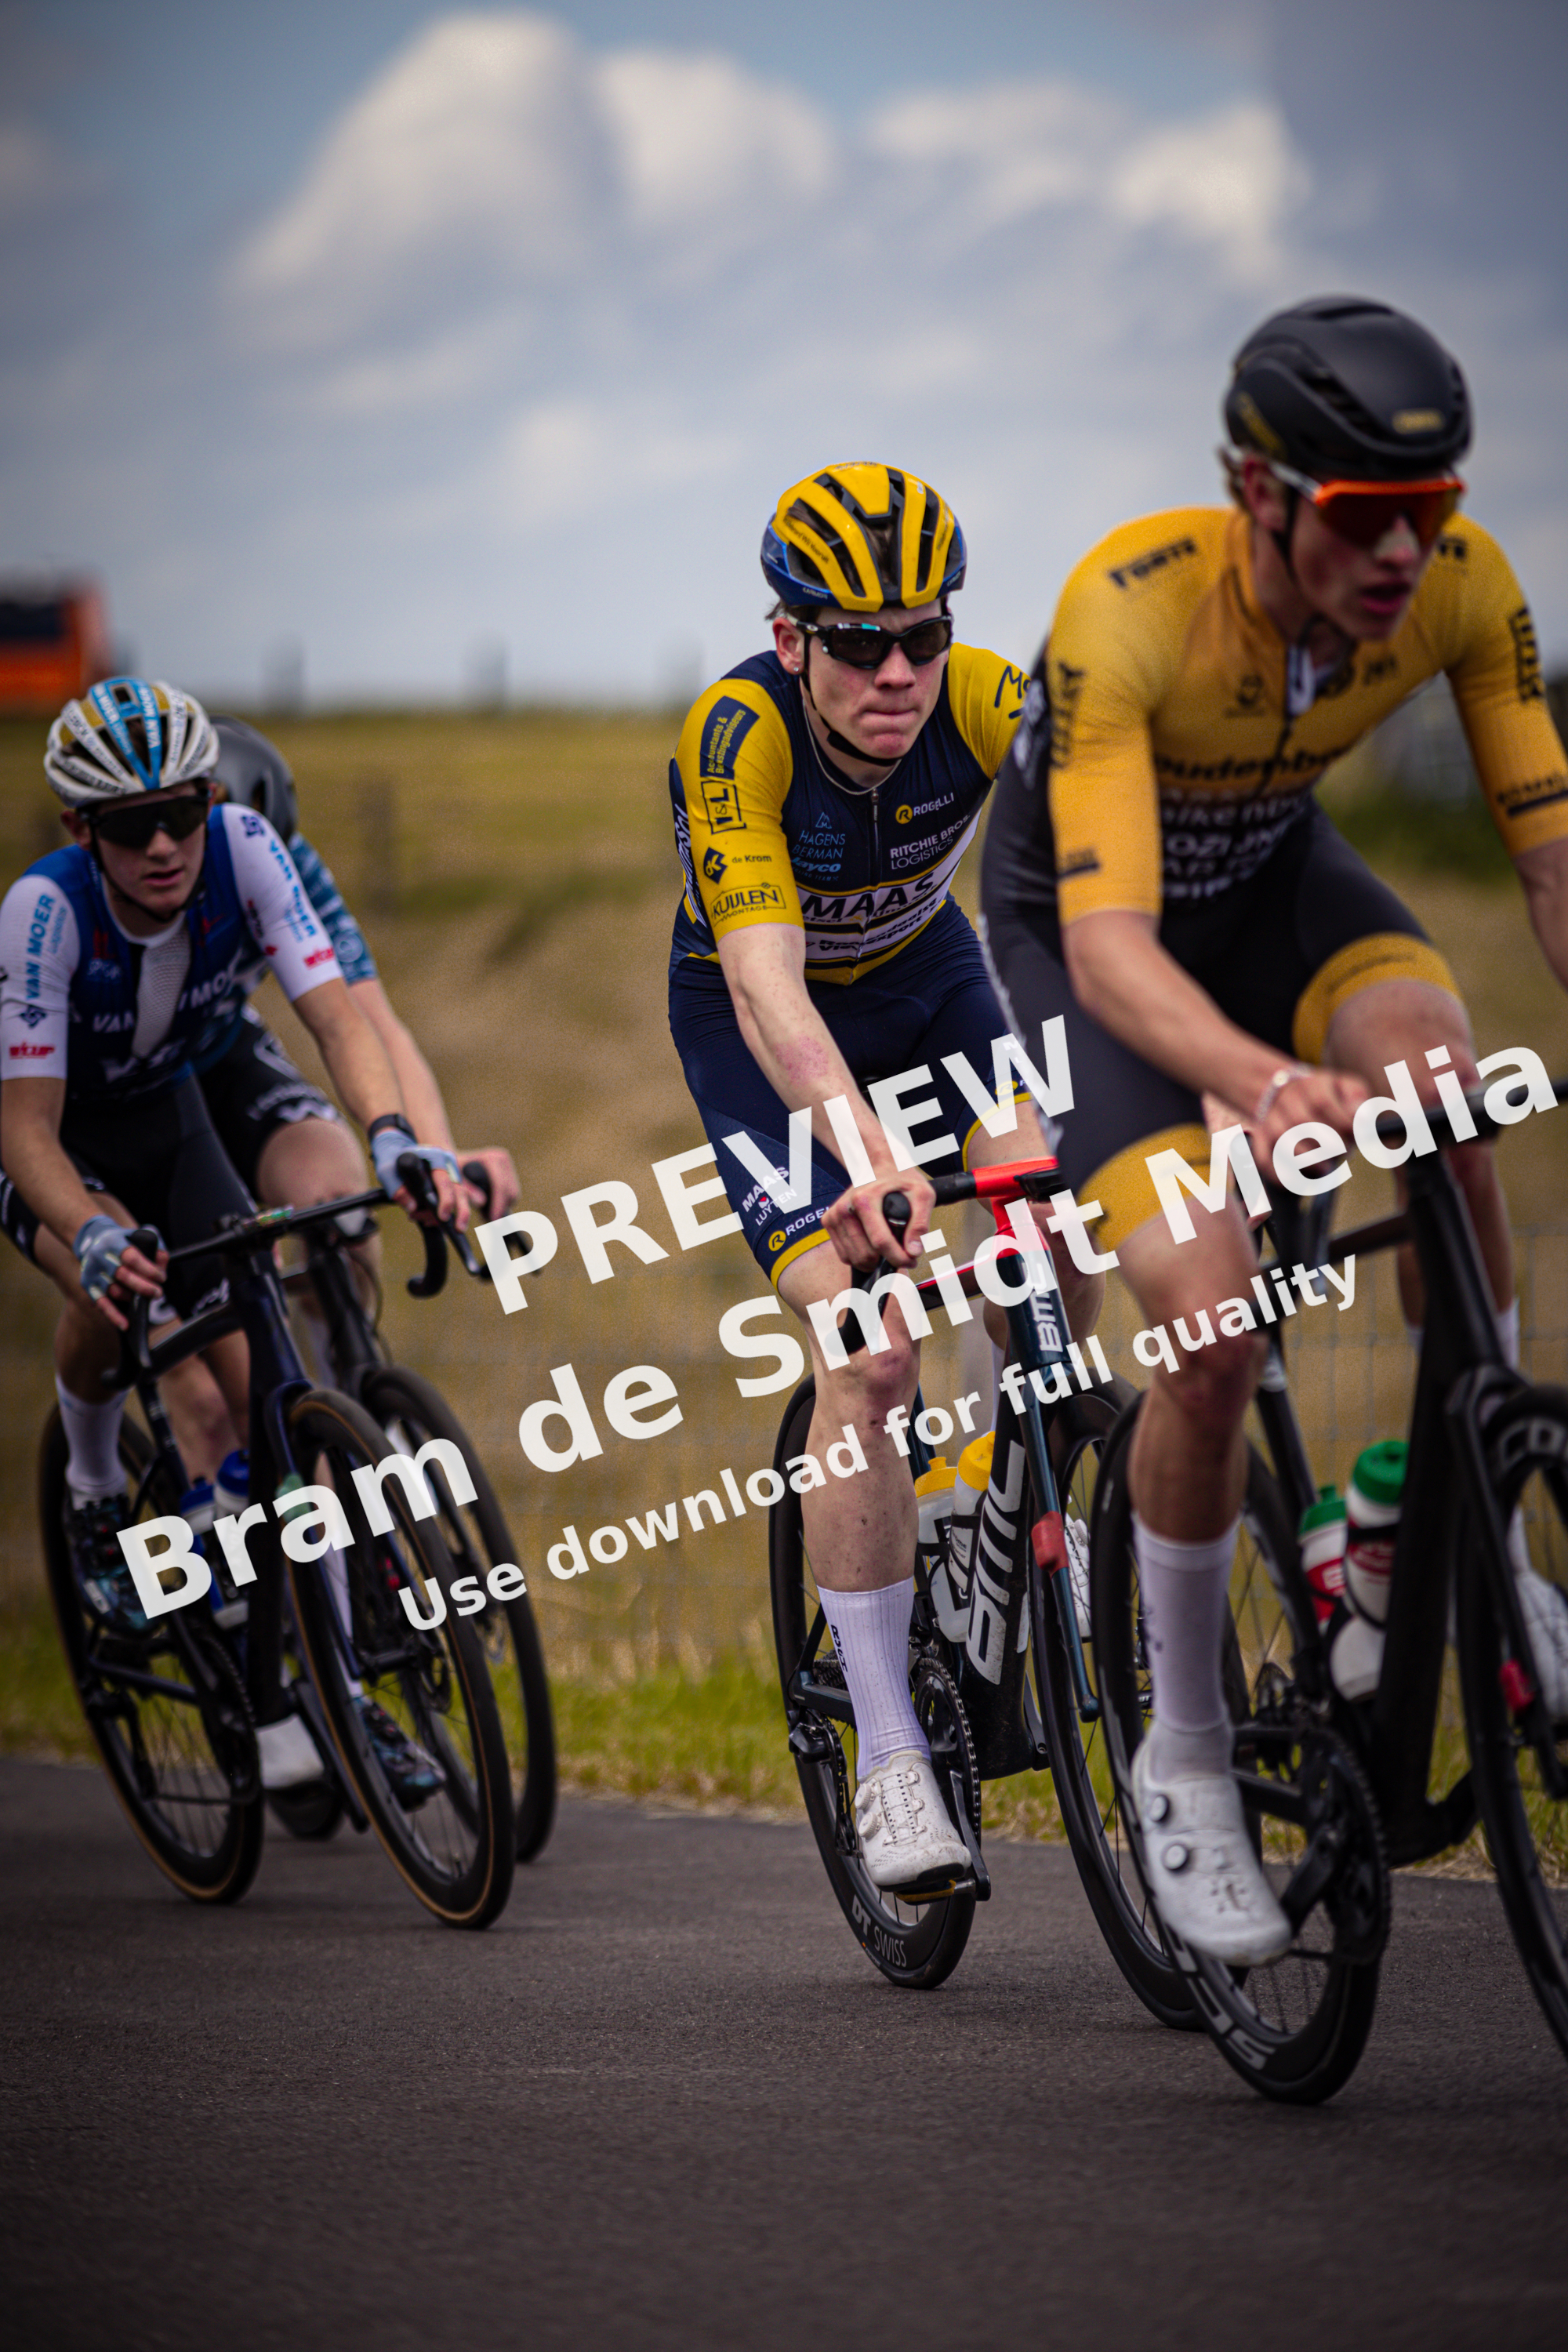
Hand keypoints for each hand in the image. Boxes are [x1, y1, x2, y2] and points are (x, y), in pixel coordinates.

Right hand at [73, 1214, 165, 1329]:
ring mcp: (92, 1272)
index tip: (161, 1277)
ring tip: (144, 1298)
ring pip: (113, 1290)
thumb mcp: (138, 1237)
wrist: (94, 1239)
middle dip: (143, 1286)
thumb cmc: (123, 1241)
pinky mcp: (88, 1285)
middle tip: (158, 1293)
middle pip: (122, 1275)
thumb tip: (162, 1266)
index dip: (148, 1269)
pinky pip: (101, 1304)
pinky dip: (113, 1316)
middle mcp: (100, 1257)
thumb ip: (155, 1249)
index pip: (131, 1257)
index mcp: (113, 1242)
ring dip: (132, 1297)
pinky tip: (125, 1324)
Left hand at [368, 1123, 467, 1230]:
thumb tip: (413, 1208)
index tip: (443, 1216)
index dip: (446, 1200)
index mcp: (435, 1158)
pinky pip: (450, 1200)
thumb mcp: (388, 1172)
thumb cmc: (392, 1158)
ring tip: (425, 1222)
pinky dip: (439, 1213)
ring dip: (446, 1215)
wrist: (396, 1147)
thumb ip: (398, 1189)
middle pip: (460, 1191)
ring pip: (458, 1197)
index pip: (445, 1181)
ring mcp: (449, 1174)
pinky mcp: (446, 1184)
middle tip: (458, 1229)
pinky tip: (426, 1220)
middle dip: (462, 1212)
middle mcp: (446, 1165)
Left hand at [457, 1146, 519, 1219]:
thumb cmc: (451, 1170)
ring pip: (514, 1194)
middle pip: (511, 1191)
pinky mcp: (509, 1171)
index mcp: (491, 1158)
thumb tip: (482, 1202)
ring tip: (486, 1213)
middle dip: (501, 1208)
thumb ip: (467, 1190)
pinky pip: (513, 1194)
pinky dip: (504, 1203)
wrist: (453, 1160)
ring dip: (503, 1206)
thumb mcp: (455, 1180)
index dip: (498, 1205)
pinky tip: (491, 1205)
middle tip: (488, 1220)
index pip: (501, 1186)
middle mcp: (502, 1158)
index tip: (493, 1220)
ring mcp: (507, 1164)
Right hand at [823, 1169, 933, 1271]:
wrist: (876, 1164)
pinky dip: (859, 1256)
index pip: (880, 1242)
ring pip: (853, 1259)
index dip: (898, 1258)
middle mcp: (845, 1208)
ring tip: (888, 1250)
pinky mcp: (829, 1221)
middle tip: (901, 1253)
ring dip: (873, 1261)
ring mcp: (834, 1216)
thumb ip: (920, 1223)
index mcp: (865, 1200)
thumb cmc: (899, 1178)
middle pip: (865, 1255)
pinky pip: (844, 1254)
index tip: (911, 1261)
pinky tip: (872, 1245)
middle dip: (887, 1260)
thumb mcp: (921, 1194)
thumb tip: (913, 1251)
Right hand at [1249, 1066, 1367, 1169]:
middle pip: (1301, 1123)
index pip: (1322, 1103)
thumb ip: (1356, 1097)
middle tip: (1343, 1154)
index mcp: (1310, 1086)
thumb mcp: (1343, 1085)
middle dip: (1326, 1143)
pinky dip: (1275, 1172)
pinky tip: (1292, 1182)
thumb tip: (1361, 1117)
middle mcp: (1286, 1101)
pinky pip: (1263, 1157)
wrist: (1279, 1089)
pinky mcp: (1260, 1137)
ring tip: (1324, 1169)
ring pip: (1281, 1140)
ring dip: (1304, 1159)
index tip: (1356, 1137)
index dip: (1341, 1123)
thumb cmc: (1321, 1094)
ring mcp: (1270, 1119)